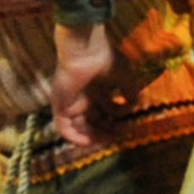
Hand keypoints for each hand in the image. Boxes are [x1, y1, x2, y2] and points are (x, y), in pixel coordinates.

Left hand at [48, 20, 118, 149]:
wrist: (85, 50)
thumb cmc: (105, 59)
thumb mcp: (125, 76)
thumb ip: (130, 92)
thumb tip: (134, 104)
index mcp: (97, 87)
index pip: (106, 108)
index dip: (118, 115)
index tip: (129, 118)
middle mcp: (84, 96)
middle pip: (95, 120)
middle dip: (109, 128)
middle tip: (121, 134)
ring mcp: (71, 102)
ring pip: (80, 126)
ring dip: (94, 136)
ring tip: (108, 140)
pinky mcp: (60, 106)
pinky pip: (64, 127)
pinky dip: (75, 137)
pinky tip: (89, 142)